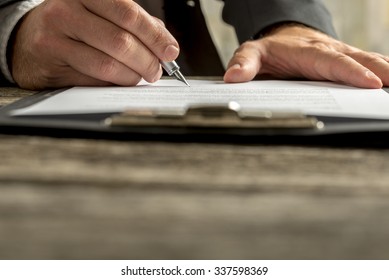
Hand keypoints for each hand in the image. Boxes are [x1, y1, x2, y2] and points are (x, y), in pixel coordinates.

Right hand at [11, 0, 178, 88]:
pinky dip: (113, 84)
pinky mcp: (51, 62)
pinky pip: (92, 80)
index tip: (170, 51)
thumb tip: (166, 45)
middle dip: (147, 61)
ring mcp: (55, 37)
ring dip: (132, 76)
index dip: (154, 36)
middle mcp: (67, 11)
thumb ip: (135, 26)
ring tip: (140, 77)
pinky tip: (119, 80)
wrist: (30, 39)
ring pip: (107, 64)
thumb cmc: (74, 26)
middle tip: (156, 71)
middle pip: (121, 41)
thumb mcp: (102, 15)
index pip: (129, 14)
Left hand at [224, 24, 388, 87]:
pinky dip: (382, 71)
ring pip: (367, 60)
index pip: (330, 62)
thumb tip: (233, 78)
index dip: (350, 72)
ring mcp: (339, 55)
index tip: (369, 83)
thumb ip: (244, 63)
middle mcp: (327, 52)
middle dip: (378, 71)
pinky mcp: (345, 61)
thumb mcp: (252, 52)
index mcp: (306, 52)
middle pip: (356, 59)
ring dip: (385, 71)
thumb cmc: (270, 49)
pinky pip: (367, 64)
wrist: (283, 36)